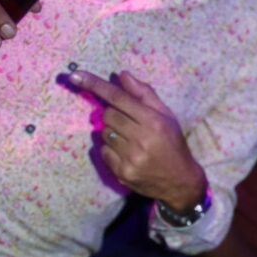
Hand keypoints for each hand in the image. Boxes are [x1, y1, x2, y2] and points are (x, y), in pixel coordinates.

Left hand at [70, 69, 204, 209]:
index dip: (96, 85)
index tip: (76, 75)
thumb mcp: (166, 116)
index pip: (119, 98)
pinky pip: (103, 151)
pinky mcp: (122, 172)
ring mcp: (130, 157)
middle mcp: (141, 139)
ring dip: (113, 133)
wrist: (180, 181)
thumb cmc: (173, 144)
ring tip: (130, 141)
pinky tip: (126, 154)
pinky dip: (110, 149)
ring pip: (105, 133)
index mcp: (153, 121)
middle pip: (108, 115)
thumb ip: (144, 95)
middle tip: (129, 123)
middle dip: (114, 115)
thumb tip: (122, 75)